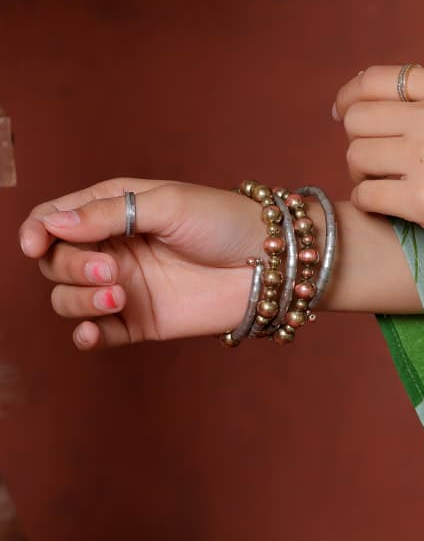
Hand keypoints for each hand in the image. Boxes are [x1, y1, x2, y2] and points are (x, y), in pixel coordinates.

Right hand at [18, 178, 264, 349]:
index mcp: (113, 210)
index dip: (37, 231)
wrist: (272, 262)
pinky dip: (86, 335)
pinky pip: (98, 333)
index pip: (54, 219)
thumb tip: (53, 224)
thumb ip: (108, 213)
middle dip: (72, 266)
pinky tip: (93, 332)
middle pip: (57, 261)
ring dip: (78, 300)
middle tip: (112, 269)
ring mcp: (125, 286)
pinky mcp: (142, 321)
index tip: (35, 245)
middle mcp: (113, 247)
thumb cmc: (225, 221)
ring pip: (68, 298)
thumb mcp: (167, 204)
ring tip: (118, 296)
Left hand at [334, 66, 423, 275]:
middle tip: (380, 167)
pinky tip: (396, 211)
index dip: (349, 99)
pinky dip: (372, 206)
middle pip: (357, 119)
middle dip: (360, 144)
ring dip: (364, 177)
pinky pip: (365, 196)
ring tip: (392, 189)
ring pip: (355, 157)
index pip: (373, 80)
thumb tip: (362, 103)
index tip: (345, 117)